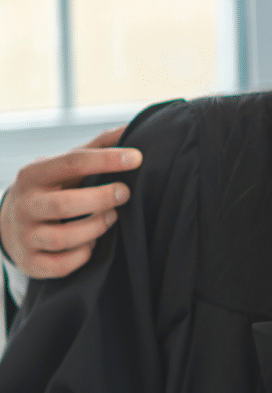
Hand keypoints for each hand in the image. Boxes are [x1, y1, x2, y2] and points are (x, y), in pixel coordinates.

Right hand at [0, 127, 139, 278]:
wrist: (9, 224)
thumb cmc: (50, 189)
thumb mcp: (64, 166)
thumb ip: (96, 147)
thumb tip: (130, 127)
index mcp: (33, 174)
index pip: (72, 162)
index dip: (107, 160)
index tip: (137, 158)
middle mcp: (25, 205)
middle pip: (65, 204)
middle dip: (102, 199)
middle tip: (125, 193)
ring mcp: (25, 235)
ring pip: (64, 237)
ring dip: (96, 227)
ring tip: (111, 217)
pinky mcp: (30, 262)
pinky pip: (61, 265)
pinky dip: (83, 255)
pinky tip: (92, 243)